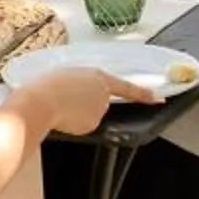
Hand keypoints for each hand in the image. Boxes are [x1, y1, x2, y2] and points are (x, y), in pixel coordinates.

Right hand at [27, 65, 160, 138]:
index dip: (143, 93)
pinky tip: (63, 116)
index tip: (157, 98)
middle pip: (101, 100)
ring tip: (60, 105)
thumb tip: (80, 95)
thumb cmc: (47, 85)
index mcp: (98, 76)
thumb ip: (80, 82)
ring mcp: (98, 110)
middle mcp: (103, 94)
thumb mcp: (65, 74)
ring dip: (78, 111)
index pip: (127, 87)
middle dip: (86, 102)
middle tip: (65, 98)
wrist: (40, 102)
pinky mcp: (91, 124)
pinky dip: (74, 122)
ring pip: (90, 113)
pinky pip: (83, 124)